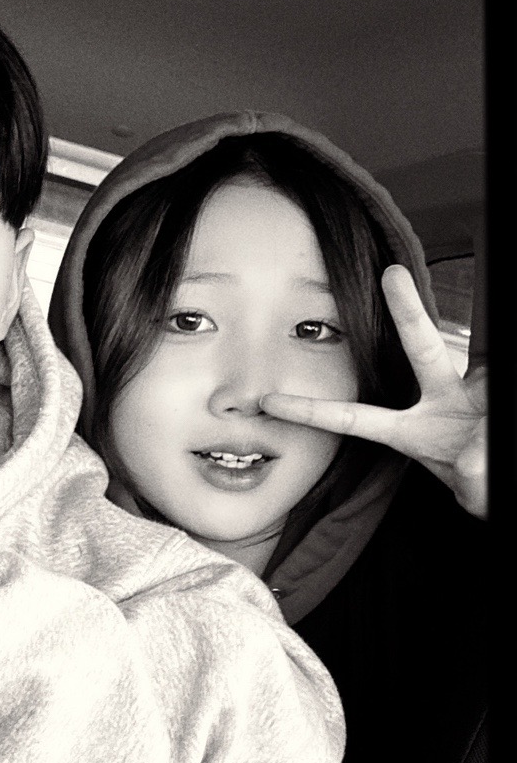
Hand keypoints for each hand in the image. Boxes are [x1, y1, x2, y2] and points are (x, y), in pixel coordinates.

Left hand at [260, 264, 485, 517]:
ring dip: (493, 396)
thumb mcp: (475, 490)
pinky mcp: (504, 385)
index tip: (269, 401)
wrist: (512, 474)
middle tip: (392, 272)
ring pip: (484, 365)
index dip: (312, 411)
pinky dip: (508, 415)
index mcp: (415, 431)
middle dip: (407, 311)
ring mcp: (478, 391)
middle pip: (423, 348)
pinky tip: (506, 437)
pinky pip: (510, 385)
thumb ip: (472, 478)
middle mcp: (444, 400)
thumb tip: (471, 457)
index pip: (356, 419)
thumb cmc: (483, 480)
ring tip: (493, 434)